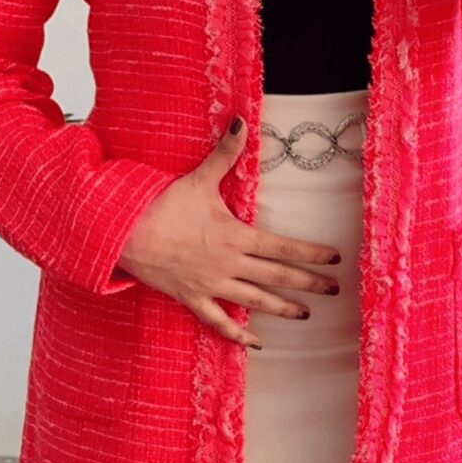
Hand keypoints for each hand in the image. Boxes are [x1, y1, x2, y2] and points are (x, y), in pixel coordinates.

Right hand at [116, 115, 342, 349]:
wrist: (126, 234)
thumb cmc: (162, 206)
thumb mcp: (199, 179)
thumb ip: (225, 153)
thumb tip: (241, 119)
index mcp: (236, 236)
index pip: (283, 247)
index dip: (312, 254)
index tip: (335, 259)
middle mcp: (229, 264)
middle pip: (277, 276)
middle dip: (308, 283)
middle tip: (333, 289)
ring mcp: (212, 285)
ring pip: (255, 301)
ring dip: (282, 308)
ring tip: (305, 314)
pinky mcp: (192, 298)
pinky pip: (219, 321)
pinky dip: (238, 334)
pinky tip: (255, 343)